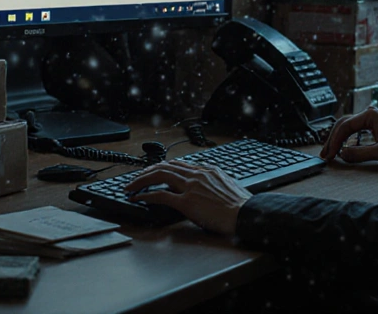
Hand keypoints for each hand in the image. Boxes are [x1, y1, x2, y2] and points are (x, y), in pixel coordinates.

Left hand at [126, 161, 251, 234]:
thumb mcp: (227, 186)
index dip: (162, 167)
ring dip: (141, 181)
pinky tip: (138, 198)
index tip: (152, 172)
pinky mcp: (187, 202)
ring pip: (160, 176)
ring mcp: (191, 187)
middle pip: (165, 166)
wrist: (246, 214)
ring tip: (130, 187)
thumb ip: (213, 183)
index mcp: (207, 170)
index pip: (178, 164)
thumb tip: (206, 188)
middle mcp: (197, 174)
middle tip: (136, 178)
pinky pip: (161, 195)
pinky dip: (146, 195)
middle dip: (147, 172)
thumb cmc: (240, 205)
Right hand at [319, 107, 377, 164]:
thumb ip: (361, 153)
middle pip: (343, 125)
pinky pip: (356, 132)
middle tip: (325, 154)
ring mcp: (373, 121)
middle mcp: (370, 115)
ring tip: (330, 152)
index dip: (334, 141)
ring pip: (348, 128)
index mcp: (371, 116)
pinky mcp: (376, 128)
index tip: (329, 154)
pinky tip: (343, 148)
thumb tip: (342, 154)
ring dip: (338, 139)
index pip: (345, 126)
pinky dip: (347, 140)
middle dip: (332, 139)